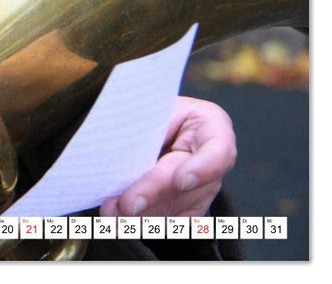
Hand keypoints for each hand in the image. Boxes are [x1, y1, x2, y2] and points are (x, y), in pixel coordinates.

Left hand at [99, 96, 236, 217]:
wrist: (144, 124)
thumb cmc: (148, 110)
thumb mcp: (146, 107)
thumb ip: (140, 126)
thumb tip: (114, 146)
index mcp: (210, 125)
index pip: (218, 151)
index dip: (203, 168)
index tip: (181, 180)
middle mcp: (212, 161)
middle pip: (189, 186)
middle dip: (154, 194)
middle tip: (127, 205)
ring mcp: (203, 188)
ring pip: (175, 209)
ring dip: (143, 215)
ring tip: (112, 213)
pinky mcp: (186, 208)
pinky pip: (167, 222)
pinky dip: (142, 223)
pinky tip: (120, 224)